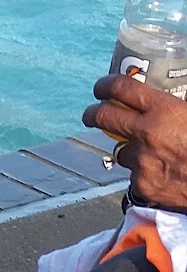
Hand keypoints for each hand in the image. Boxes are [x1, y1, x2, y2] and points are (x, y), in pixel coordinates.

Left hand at [83, 75, 186, 211]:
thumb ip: (179, 107)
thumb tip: (171, 100)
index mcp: (164, 110)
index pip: (121, 88)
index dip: (105, 85)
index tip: (101, 88)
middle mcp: (146, 134)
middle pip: (103, 117)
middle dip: (93, 113)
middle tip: (92, 114)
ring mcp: (141, 162)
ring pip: (121, 151)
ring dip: (130, 150)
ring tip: (148, 153)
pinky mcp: (142, 186)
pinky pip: (135, 176)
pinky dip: (144, 174)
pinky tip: (162, 174)